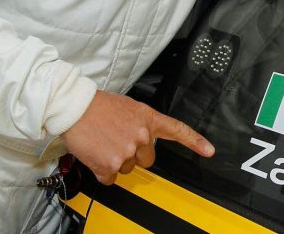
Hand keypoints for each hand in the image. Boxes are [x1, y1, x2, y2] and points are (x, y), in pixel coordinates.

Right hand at [60, 90, 213, 184]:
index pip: (177, 131)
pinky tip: (95, 153)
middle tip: (117, 140)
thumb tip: (140, 139)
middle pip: (147, 159)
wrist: (75, 107)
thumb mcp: (127, 107)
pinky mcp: (110, 165)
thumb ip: (139, 124)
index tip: (209, 150)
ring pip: (127, 168)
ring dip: (115, 160)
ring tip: (103, 142)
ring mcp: (127, 151)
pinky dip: (102, 170)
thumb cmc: (97, 105)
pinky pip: (110, 177)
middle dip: (134, 154)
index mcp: (148, 119)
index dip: (195, 142)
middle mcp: (141, 136)